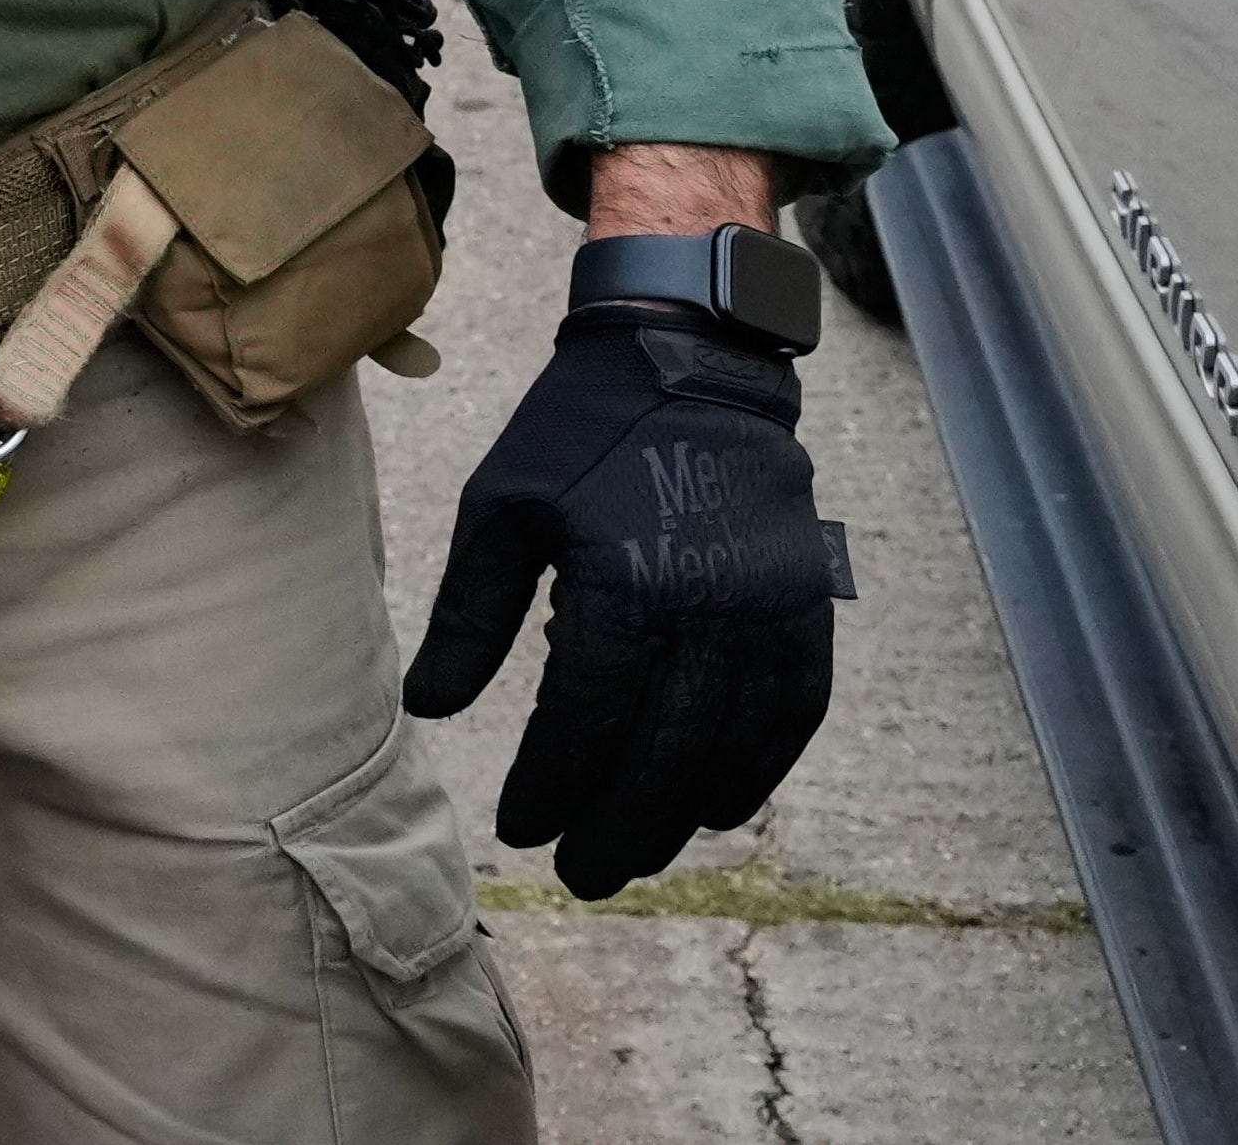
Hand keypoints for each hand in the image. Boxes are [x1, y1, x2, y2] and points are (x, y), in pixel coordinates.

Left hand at [404, 306, 845, 895]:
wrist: (692, 360)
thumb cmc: (578, 435)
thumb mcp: (501, 508)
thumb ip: (470, 618)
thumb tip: (427, 711)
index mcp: (625, 584)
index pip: (586, 721)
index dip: (552, 786)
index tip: (520, 831)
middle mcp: (711, 610)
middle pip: (663, 755)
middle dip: (617, 827)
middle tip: (580, 876)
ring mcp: (772, 612)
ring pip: (732, 748)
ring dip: (680, 815)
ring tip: (633, 855)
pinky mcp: (809, 607)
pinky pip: (794, 714)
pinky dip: (756, 770)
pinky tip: (714, 808)